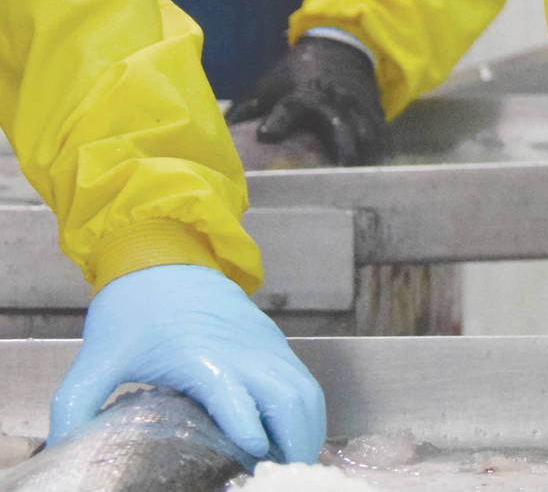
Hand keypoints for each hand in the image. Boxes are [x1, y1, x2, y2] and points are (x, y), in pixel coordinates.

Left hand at [50, 264, 325, 461]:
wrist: (165, 253)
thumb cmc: (132, 307)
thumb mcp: (96, 359)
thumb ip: (76, 406)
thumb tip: (66, 446)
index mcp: (200, 356)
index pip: (237, 399)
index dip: (251, 433)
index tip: (251, 459)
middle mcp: (242, 350)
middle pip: (290, 400)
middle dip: (294, 445)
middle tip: (281, 475)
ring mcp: (264, 344)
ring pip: (305, 391)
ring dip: (307, 430)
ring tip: (292, 462)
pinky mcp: (273, 340)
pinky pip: (303, 380)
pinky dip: (306, 411)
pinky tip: (293, 435)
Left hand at [227, 35, 388, 165]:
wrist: (341, 49)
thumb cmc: (298, 73)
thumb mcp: (269, 85)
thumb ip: (248, 111)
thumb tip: (220, 139)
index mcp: (304, 92)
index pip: (291, 105)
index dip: (280, 119)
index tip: (267, 135)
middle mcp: (335, 100)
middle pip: (341, 126)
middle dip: (341, 149)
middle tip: (335, 177)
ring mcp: (359, 107)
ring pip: (366, 134)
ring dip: (363, 158)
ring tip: (357, 183)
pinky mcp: (375, 114)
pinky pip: (382, 136)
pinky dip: (380, 155)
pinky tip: (375, 174)